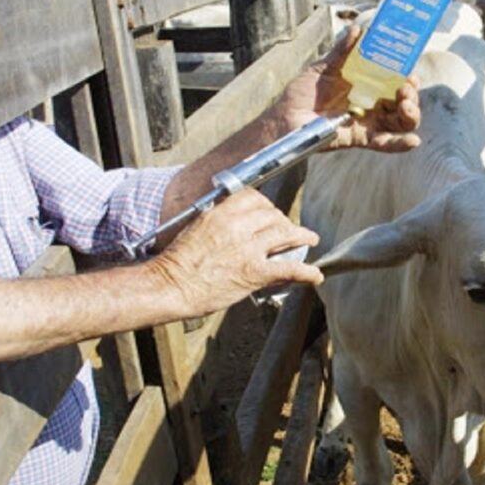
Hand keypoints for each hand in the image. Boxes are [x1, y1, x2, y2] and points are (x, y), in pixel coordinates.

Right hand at [147, 189, 321, 316]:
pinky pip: (289, 268)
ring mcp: (247, 248)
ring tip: (310, 239)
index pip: (253, 198)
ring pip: (286, 234)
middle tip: (289, 229)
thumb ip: (217, 220)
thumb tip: (231, 220)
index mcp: (220, 212)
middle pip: (272, 214)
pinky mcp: (254, 272)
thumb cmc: (177, 263)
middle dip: (284, 221)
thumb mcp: (196, 228)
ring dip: (302, 236)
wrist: (170, 286)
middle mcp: (236, 226)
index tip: (270, 211)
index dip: (267, 205)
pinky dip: (307, 272)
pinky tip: (315, 276)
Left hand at [270, 26, 421, 152]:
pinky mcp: (361, 138)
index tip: (410, 72)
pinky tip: (413, 141)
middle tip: (404, 88)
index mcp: (367, 86)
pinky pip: (385, 143)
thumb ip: (342, 51)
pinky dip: (400, 144)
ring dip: (411, 114)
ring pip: (401, 122)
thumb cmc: (303, 93)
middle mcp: (373, 105)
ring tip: (406, 106)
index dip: (407, 78)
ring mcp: (369, 123)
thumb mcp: (324, 68)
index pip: (395, 82)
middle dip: (411, 96)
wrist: (285, 117)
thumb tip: (357, 30)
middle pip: (404, 103)